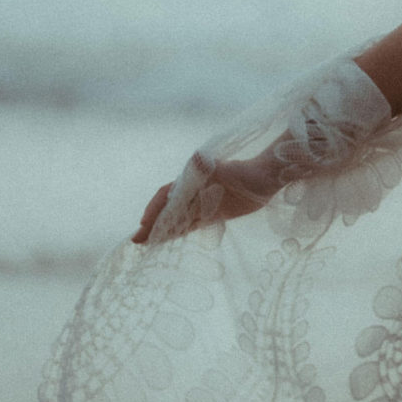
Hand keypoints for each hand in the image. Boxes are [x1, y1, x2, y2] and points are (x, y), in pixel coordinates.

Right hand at [131, 156, 281, 243]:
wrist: (265, 180)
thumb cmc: (244, 172)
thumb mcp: (226, 170)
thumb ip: (208, 168)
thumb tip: (196, 157)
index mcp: (193, 179)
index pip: (167, 195)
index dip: (154, 208)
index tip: (144, 223)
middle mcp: (195, 191)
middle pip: (169, 209)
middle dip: (152, 223)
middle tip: (136, 241)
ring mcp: (203, 203)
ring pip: (177, 219)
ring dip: (162, 230)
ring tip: (146, 245)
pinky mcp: (214, 213)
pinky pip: (191, 225)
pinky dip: (178, 233)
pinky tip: (167, 241)